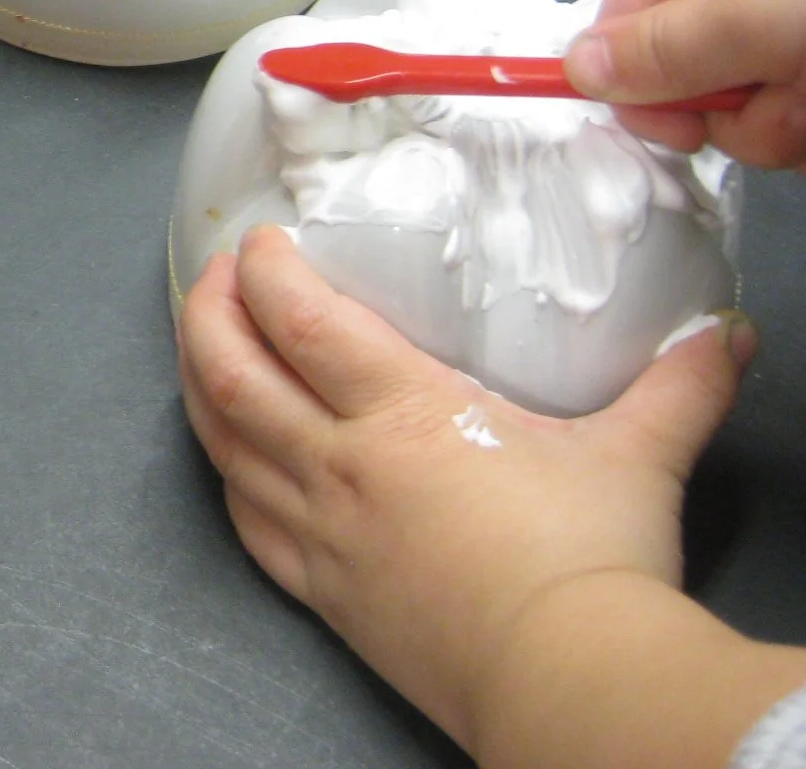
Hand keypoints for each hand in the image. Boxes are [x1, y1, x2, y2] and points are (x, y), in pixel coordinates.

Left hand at [177, 226, 756, 761]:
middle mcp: (341, 465)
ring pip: (222, 442)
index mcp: (402, 414)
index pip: (301, 321)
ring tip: (202, 346)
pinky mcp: (319, 590)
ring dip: (199, 383)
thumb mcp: (637, 458)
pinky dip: (225, 475)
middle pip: (234, 373)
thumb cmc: (589, 565)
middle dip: (207, 314)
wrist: (566, 681)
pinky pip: (244, 521)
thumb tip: (725, 335)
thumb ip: (676, 387)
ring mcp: (320, 530)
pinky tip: (228, 459)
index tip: (261, 242)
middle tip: (212, 279)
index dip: (267, 273)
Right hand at [564, 0, 805, 167]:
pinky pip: (792, 122)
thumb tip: (572, 70)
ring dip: (788, 122)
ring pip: (747, 115)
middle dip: (736, 111)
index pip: (621, 28)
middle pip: (686, 84)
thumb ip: (664, 47)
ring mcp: (784, 31)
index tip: (678, 125)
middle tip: (789, 94)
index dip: (637, 85)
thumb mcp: (754, 6)